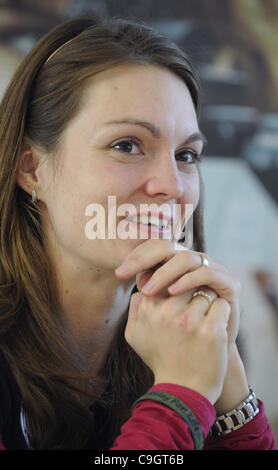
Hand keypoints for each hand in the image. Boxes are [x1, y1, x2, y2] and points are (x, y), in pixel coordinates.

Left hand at [115, 239, 241, 345]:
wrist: (206, 360)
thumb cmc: (177, 338)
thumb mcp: (155, 316)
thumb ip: (144, 300)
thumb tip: (135, 285)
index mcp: (175, 265)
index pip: (153, 249)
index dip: (136, 257)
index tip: (119, 273)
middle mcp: (194, 263)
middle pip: (167, 248)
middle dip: (143, 259)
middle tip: (124, 274)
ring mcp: (213, 270)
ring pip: (186, 258)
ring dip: (164, 272)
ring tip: (148, 290)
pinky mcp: (229, 283)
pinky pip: (207, 273)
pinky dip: (189, 280)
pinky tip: (173, 292)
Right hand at [125, 286, 230, 404]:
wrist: (182, 390)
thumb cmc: (159, 359)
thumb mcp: (134, 335)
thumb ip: (136, 306)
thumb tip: (143, 285)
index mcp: (148, 308)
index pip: (167, 277)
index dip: (176, 286)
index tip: (180, 299)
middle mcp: (166, 311)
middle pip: (188, 281)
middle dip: (193, 291)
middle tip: (194, 310)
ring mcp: (189, 320)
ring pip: (206, 292)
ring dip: (208, 303)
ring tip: (203, 322)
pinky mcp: (211, 330)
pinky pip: (222, 305)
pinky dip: (221, 314)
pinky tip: (214, 328)